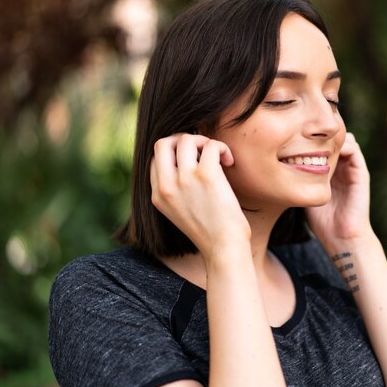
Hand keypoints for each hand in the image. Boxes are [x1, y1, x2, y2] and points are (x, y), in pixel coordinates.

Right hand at [150, 134, 250, 256]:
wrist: (224, 248)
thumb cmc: (210, 231)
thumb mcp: (180, 212)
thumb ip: (175, 190)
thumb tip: (187, 161)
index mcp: (158, 195)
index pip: (156, 159)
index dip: (175, 153)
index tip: (194, 161)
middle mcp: (167, 186)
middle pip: (163, 142)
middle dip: (183, 139)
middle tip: (202, 151)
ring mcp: (185, 179)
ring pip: (186, 139)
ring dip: (205, 141)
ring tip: (218, 157)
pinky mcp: (206, 175)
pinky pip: (211, 145)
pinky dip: (222, 148)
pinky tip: (229, 162)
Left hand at [305, 133, 372, 244]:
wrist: (342, 237)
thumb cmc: (322, 222)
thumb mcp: (305, 194)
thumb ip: (297, 181)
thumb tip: (276, 168)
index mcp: (330, 171)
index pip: (323, 146)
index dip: (311, 138)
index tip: (296, 135)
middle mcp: (342, 167)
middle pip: (334, 139)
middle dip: (321, 133)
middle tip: (305, 130)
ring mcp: (352, 169)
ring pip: (345, 140)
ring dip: (332, 136)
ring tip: (316, 138)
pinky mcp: (361, 172)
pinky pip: (354, 149)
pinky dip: (343, 144)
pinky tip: (327, 148)